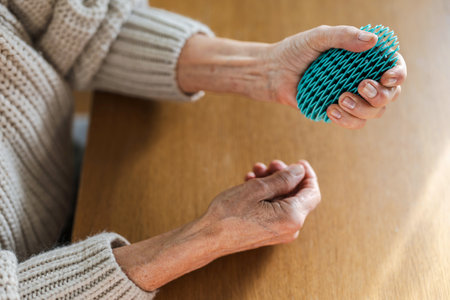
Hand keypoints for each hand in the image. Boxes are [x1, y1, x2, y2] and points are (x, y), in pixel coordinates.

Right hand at [113, 159, 319, 290]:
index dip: (307, 175)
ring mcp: (280, 232)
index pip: (312, 192)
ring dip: (272, 184)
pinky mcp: (268, 232)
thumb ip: (283, 179)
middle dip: (285, 176)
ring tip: (255, 172)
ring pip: (283, 201)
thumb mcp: (258, 189)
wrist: (208, 237)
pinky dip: (266, 195)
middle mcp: (290, 228)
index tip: (298, 163)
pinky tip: (251, 184)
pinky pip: (274, 209)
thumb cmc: (230, 214)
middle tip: (270, 164)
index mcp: (292, 217)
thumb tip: (300, 171)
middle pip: (297, 195)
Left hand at [178, 26, 406, 129]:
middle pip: (389, 95)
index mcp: (362, 60)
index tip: (387, 75)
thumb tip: (373, 41)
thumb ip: (343, 36)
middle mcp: (361, 79)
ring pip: (373, 113)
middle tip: (361, 87)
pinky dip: (346, 120)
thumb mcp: (318, 37)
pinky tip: (331, 109)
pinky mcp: (336, 112)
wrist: (272, 72)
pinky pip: (353, 123)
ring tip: (340, 99)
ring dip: (362, 109)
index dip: (398, 74)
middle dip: (380, 95)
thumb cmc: (295, 51)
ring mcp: (350, 98)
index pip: (393, 67)